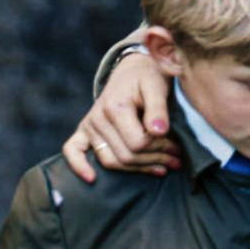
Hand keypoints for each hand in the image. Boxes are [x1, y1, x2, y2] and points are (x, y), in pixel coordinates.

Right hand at [61, 53, 180, 181]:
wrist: (133, 69)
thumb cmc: (147, 78)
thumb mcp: (157, 86)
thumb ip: (158, 108)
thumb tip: (160, 132)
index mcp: (116, 107)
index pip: (138, 143)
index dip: (160, 148)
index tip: (177, 145)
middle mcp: (98, 118)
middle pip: (126, 156)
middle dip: (155, 159)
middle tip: (177, 158)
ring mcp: (89, 125)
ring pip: (111, 161)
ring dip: (137, 168)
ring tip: (163, 167)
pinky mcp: (84, 130)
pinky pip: (72, 150)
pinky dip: (79, 166)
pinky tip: (92, 179)